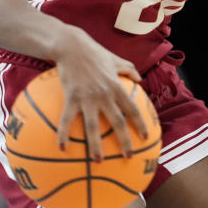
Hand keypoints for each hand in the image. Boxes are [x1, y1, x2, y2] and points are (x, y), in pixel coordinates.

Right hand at [52, 30, 146, 160]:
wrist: (71, 46)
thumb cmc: (94, 52)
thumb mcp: (116, 59)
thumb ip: (129, 69)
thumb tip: (140, 79)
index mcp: (117, 86)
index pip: (132, 109)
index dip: (140, 124)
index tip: (145, 137)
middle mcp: (104, 95)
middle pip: (117, 122)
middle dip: (124, 141)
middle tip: (128, 157)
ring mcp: (87, 98)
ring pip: (93, 127)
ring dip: (95, 146)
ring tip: (98, 161)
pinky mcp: (71, 98)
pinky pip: (66, 120)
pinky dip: (63, 134)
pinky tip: (61, 148)